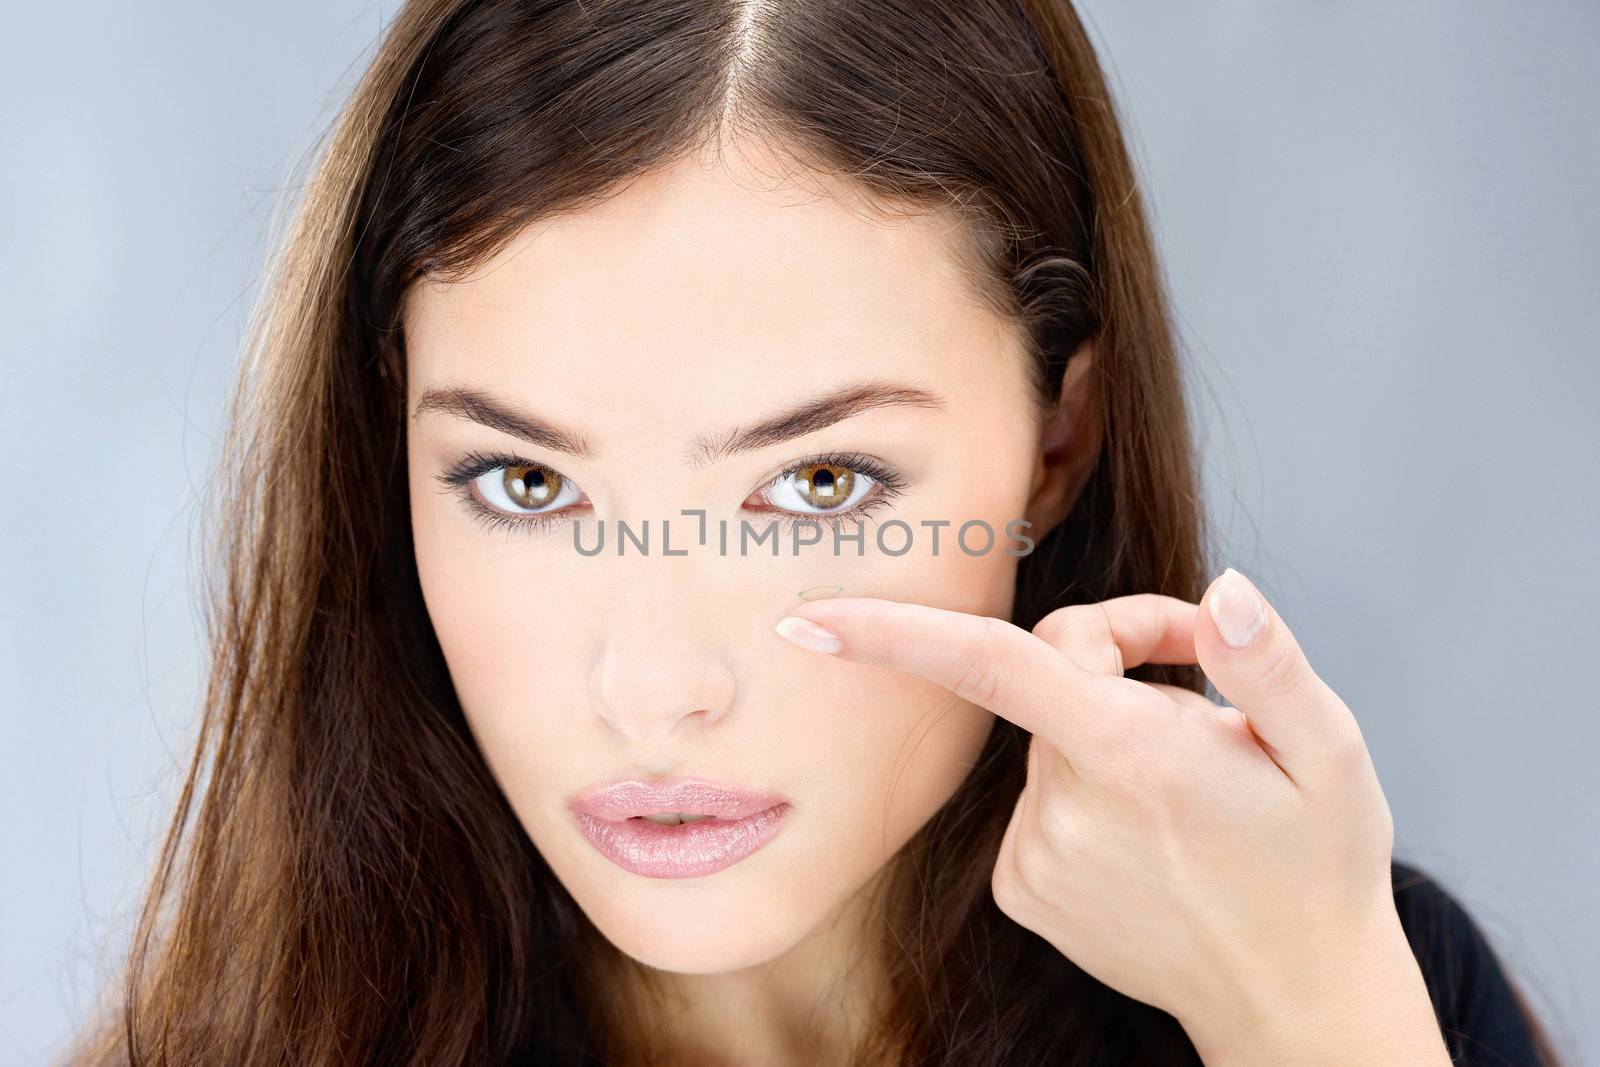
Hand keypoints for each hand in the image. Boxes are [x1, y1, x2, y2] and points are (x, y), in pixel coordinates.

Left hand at [774, 568, 1448, 1064]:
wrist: (1293, 997)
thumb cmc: (1316, 864)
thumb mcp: (1330, 752)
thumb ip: (1265, 663)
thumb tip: (1220, 591)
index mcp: (1131, 756)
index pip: (991, 664)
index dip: (895, 632)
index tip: (810, 617)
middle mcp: (1064, 808)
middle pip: (1047, 676)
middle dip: (1115, 659)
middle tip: (1205, 686)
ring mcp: (1035, 857)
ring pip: (1045, 740)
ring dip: (1103, 733)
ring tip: (1187, 784)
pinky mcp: (1022, 890)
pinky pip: (1034, 799)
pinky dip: (1081, 792)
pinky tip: (1146, 834)